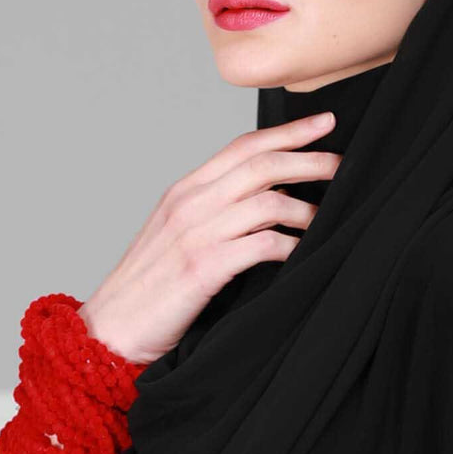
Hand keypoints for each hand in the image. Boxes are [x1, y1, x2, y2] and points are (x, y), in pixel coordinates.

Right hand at [78, 110, 340, 364]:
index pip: (242, 146)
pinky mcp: (202, 268)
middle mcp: (189, 204)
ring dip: (307, 209)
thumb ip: (215, 213)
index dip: (287, 131)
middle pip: (261, 165)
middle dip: (310, 160)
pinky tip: (306, 254)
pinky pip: (262, 244)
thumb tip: (270, 201)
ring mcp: (195, 234)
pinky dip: (291, 245)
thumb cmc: (149, 290)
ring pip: (268, 201)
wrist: (108, 331)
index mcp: (184, 191)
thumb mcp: (178, 237)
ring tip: (329, 221)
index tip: (324, 122)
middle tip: (344, 165)